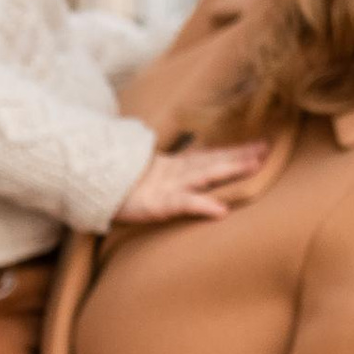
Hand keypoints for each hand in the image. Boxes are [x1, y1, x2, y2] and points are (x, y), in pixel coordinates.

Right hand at [113, 139, 270, 224]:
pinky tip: (221, 210)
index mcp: (172, 168)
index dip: (233, 150)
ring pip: (205, 175)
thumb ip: (161, 173)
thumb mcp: (143, 179)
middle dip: (240, 155)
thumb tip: (175, 170)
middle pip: (213, 161)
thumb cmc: (115, 187)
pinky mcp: (157, 204)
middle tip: (267, 148)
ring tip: (255, 165)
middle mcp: (174, 173)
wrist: (86, 184)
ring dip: (230, 169)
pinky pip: (184, 205)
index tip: (260, 143)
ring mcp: (168, 187)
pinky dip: (202, 206)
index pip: (208, 156)